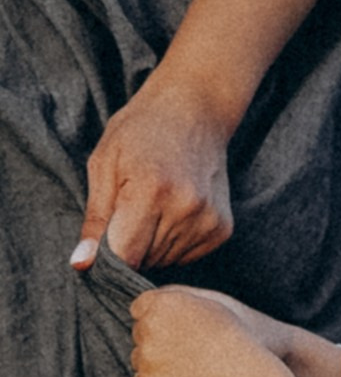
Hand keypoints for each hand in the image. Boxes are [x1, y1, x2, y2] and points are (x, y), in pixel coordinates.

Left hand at [71, 82, 233, 271]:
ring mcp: (210, 220)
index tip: (104, 243)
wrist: (193, 111)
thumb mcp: (104, 165)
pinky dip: (173, 243)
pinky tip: (173, 212)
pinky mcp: (223, 228)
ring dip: (152, 245)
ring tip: (154, 207)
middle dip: (130, 245)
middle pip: (145, 261)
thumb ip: (95, 220)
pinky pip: (186, 257)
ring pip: (165, 261)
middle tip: (130, 210)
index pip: (126, 256)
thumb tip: (82, 265)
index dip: (109, 257)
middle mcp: (187, 208)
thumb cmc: (140, 132)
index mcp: (152, 190)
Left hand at [130, 289, 295, 376]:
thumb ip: (177, 298)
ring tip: (187, 366)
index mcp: (162, 303)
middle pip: (139, 332)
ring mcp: (145, 354)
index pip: (139, 306)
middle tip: (185, 349)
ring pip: (139, 358)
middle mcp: (148, 326)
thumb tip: (156, 302)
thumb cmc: (233, 335)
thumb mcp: (209, 302)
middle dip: (156, 339)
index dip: (155, 317)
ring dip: (155, 363)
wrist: (240, 372)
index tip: (171, 328)